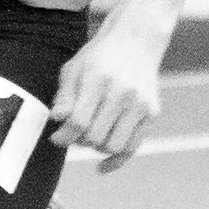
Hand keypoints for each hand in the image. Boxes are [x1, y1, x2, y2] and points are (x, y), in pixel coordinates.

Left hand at [48, 11, 166, 169]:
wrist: (136, 42)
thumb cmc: (98, 57)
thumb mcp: (73, 69)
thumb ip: (65, 96)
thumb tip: (58, 120)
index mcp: (98, 80)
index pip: (78, 122)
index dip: (63, 136)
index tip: (55, 138)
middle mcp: (123, 93)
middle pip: (95, 137)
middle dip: (78, 142)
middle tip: (71, 135)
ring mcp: (140, 104)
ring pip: (114, 146)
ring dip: (96, 149)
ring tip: (87, 138)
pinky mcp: (152, 112)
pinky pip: (134, 146)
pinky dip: (117, 159)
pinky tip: (102, 167)